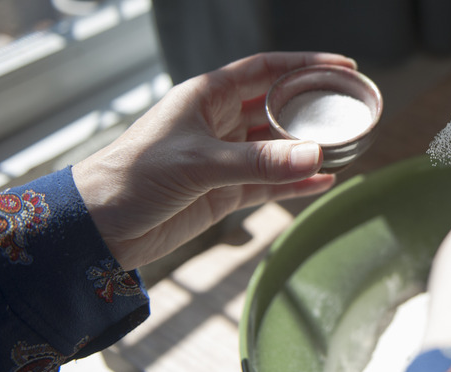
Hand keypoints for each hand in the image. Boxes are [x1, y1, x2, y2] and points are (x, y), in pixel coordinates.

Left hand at [73, 52, 356, 269]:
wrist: (101, 227)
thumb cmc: (134, 177)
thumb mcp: (199, 162)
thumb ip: (260, 161)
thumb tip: (315, 156)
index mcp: (208, 97)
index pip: (265, 70)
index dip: (304, 65)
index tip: (342, 66)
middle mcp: (220, 123)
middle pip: (276, 108)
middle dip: (312, 109)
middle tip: (349, 110)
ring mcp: (226, 159)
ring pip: (277, 149)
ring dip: (307, 150)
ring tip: (344, 147)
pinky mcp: (226, 193)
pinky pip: (271, 184)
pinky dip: (296, 184)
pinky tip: (323, 182)